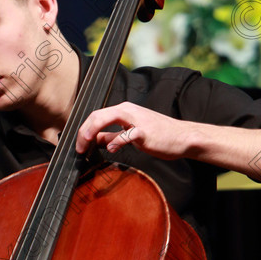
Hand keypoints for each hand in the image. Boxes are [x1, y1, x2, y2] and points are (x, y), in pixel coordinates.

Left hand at [76, 102, 194, 160]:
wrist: (182, 138)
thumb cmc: (158, 136)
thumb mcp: (130, 135)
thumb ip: (111, 136)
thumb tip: (94, 141)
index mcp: (123, 110)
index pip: (96, 116)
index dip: (83, 130)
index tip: (78, 145)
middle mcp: (128, 111)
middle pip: (97, 115)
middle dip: (82, 132)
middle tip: (78, 148)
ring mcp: (136, 119)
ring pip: (107, 117)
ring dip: (92, 131)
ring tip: (85, 145)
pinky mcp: (144, 131)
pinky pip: (127, 134)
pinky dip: (117, 141)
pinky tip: (112, 149)